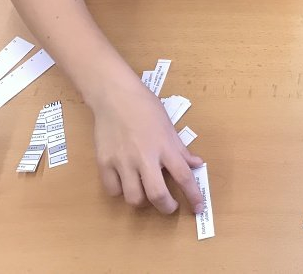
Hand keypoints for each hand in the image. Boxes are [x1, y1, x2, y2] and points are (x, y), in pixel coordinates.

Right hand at [90, 78, 204, 214]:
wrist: (114, 95)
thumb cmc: (145, 106)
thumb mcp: (168, 125)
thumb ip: (181, 149)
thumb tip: (197, 164)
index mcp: (164, 146)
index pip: (184, 176)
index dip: (193, 195)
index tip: (198, 207)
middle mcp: (145, 157)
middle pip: (158, 195)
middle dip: (167, 207)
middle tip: (170, 206)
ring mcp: (122, 161)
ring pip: (134, 198)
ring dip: (143, 201)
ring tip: (146, 193)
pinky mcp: (104, 163)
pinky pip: (113, 190)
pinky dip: (121, 192)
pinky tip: (125, 183)